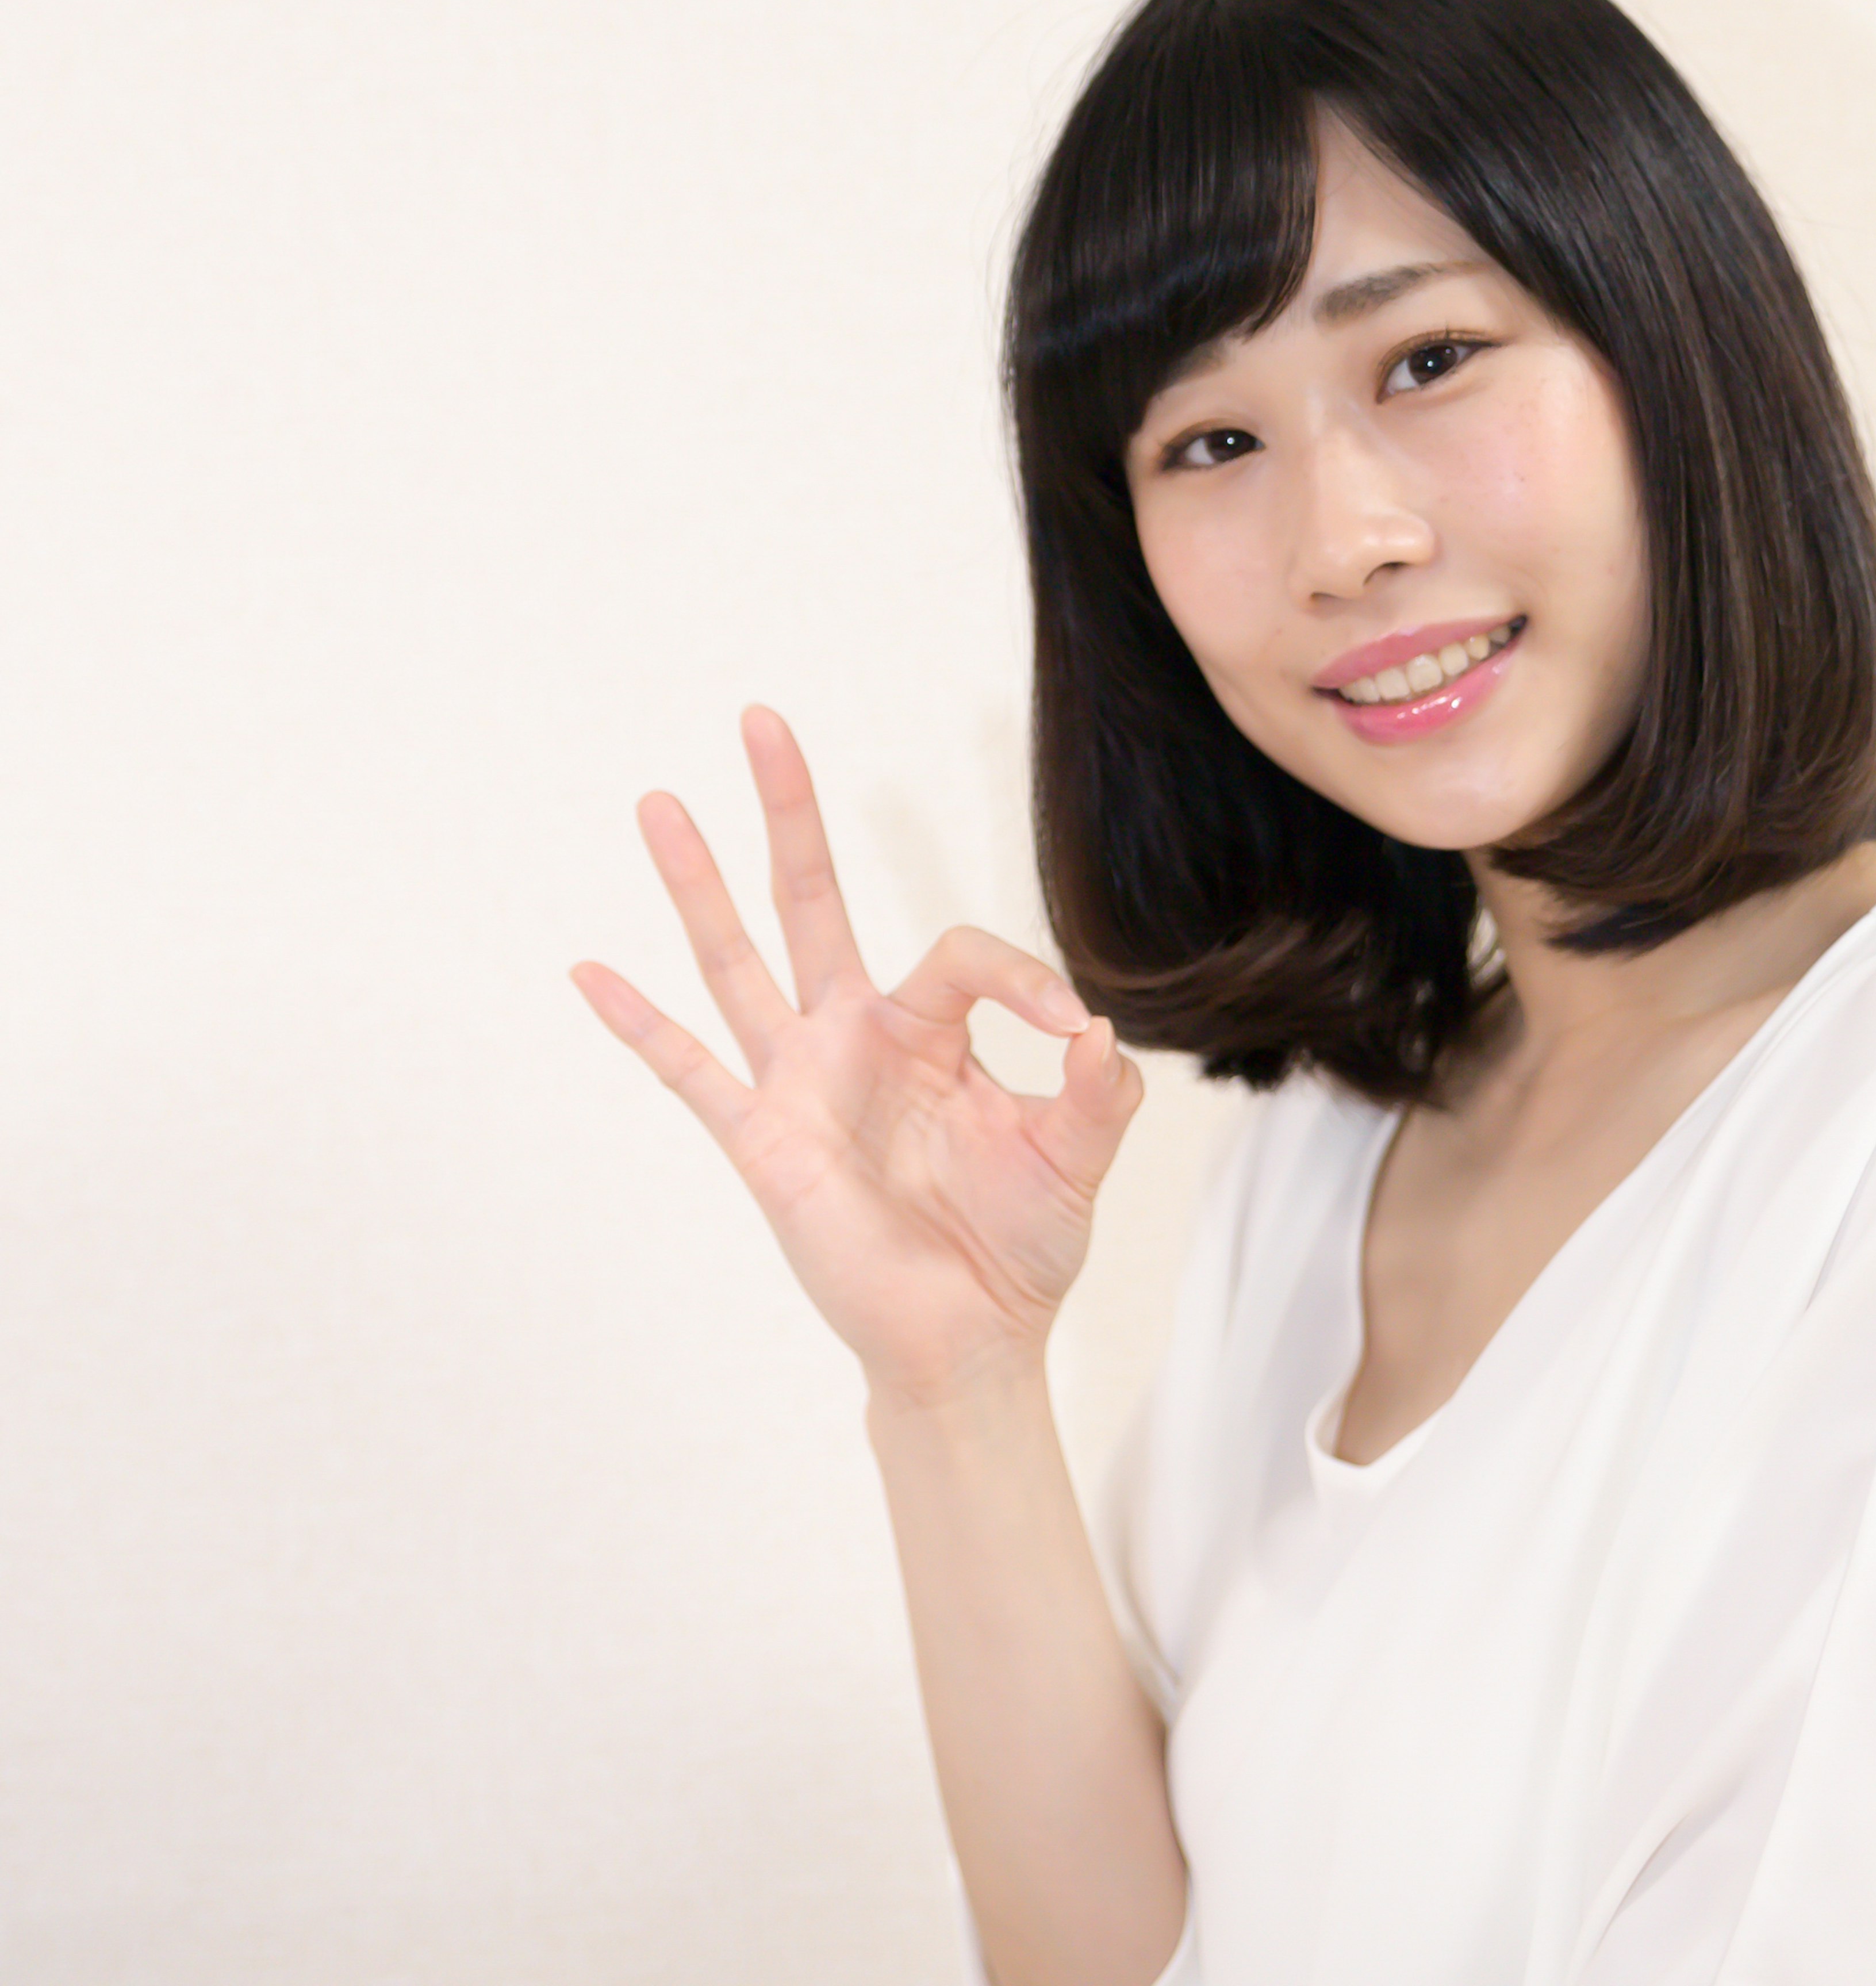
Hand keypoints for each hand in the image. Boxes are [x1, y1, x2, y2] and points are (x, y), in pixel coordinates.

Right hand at [570, 706, 1144, 1406]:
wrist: (970, 1342)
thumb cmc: (1019, 1245)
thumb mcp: (1076, 1159)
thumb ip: (1098, 1093)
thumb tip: (1100, 1028)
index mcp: (931, 1029)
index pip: (959, 953)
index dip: (1022, 977)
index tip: (1072, 1029)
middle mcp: (856, 1036)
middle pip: (812, 899)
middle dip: (789, 811)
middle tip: (762, 718)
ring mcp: (800, 1081)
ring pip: (738, 960)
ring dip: (698, 883)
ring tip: (659, 802)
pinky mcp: (763, 1140)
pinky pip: (690, 1072)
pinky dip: (640, 1025)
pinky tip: (590, 971)